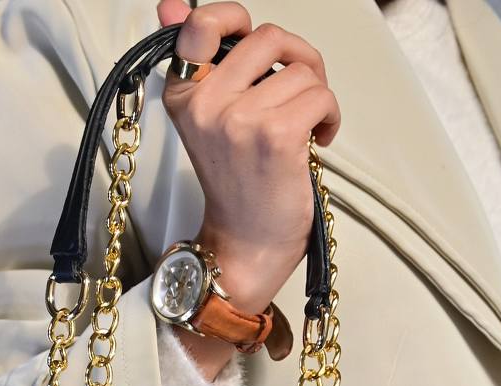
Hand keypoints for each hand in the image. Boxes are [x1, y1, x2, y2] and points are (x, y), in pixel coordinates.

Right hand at [156, 0, 339, 321]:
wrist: (245, 246)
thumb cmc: (237, 186)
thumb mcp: (211, 119)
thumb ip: (198, 60)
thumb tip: (170, 2)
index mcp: (184, 95)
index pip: (200, 25)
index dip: (234, 20)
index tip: (258, 51)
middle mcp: (205, 104)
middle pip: (269, 36)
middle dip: (298, 59)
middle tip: (301, 92)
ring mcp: (239, 120)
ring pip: (302, 69)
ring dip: (317, 95)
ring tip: (308, 127)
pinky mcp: (275, 136)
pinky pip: (320, 95)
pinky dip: (330, 116)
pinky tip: (318, 141)